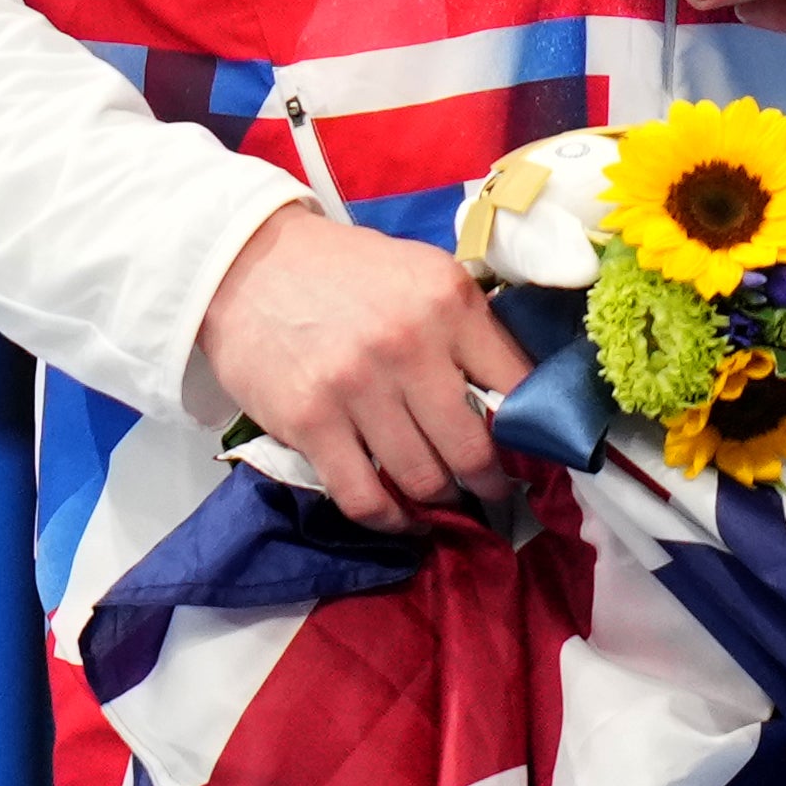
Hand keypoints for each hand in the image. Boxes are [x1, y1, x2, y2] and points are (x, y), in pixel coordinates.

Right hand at [195, 203, 527, 519]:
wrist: (250, 264)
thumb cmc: (346, 271)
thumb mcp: (423, 274)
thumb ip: (467, 327)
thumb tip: (516, 394)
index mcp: (449, 301)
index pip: (518, 385)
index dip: (534, 433)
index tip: (536, 455)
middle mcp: (410, 344)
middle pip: (474, 448)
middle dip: (491, 483)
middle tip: (495, 493)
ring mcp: (357, 387)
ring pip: (424, 479)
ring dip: (442, 503)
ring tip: (448, 504)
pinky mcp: (310, 422)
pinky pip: (364, 497)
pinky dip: (391, 520)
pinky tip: (403, 519)